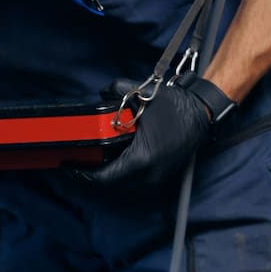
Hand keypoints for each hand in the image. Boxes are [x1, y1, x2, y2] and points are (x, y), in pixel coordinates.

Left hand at [74, 73, 215, 191]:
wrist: (203, 114)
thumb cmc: (176, 107)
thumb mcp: (143, 95)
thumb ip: (117, 90)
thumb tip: (101, 91)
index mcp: (142, 160)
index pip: (104, 177)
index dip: (82, 174)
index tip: (67, 167)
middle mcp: (149, 175)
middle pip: (111, 181)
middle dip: (90, 172)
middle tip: (73, 161)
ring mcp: (156, 178)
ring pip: (122, 181)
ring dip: (105, 172)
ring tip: (86, 158)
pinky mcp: (161, 175)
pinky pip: (133, 177)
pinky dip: (119, 169)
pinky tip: (108, 156)